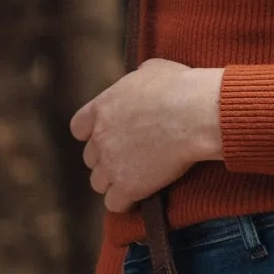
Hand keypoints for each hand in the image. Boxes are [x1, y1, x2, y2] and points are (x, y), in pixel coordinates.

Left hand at [70, 59, 223, 212]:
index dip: (93, 134)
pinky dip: (126, 203)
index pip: (79, 128)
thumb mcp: (154, 69)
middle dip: (107, 160)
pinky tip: (140, 199)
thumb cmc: (181, 87)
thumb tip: (143, 79)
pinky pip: (115, 204)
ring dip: (115, 183)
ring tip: (136, 182)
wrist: (195, 114)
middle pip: (91, 158)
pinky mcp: (127, 186)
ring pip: (99, 183)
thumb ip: (139, 79)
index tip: (110, 137)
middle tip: (131, 160)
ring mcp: (111, 164)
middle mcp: (100, 137)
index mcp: (102, 108)